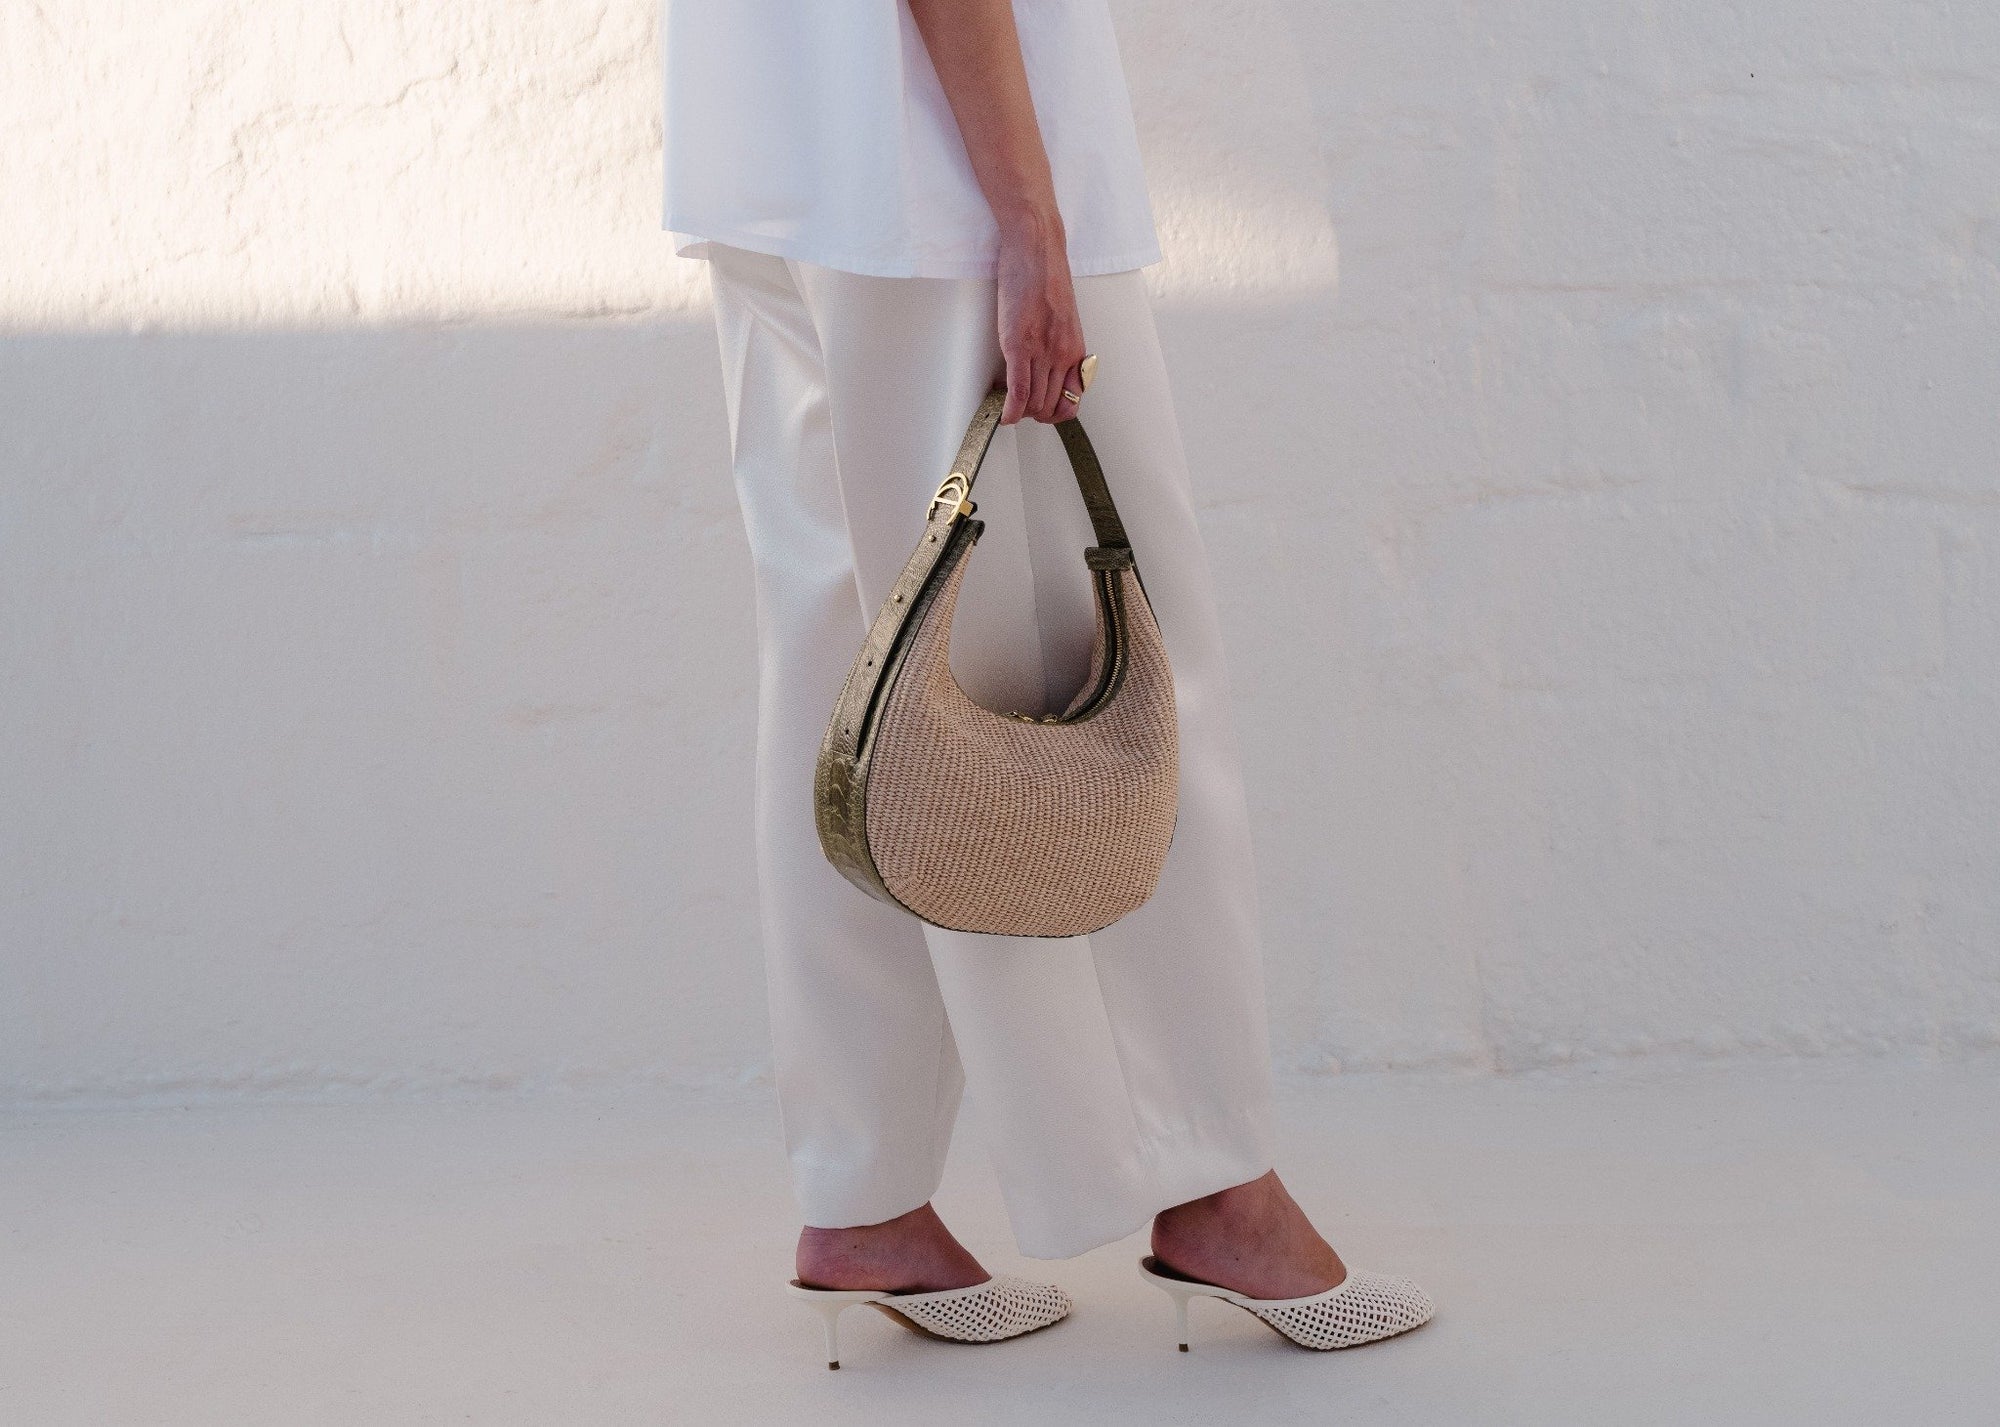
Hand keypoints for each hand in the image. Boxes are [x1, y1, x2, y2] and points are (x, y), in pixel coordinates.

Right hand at [995, 216, 1087, 424]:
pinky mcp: (1019, 344)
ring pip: (1034, 404)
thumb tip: (1048, 368)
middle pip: (1049, 407)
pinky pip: (1018, 391)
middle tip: (1016, 403)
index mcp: (1075, 351)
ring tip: (1006, 400)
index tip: (1039, 407)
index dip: (1053, 414)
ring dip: (1018, 412)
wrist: (1037, 250)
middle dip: (1032, 414)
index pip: (1071, 402)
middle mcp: (1063, 355)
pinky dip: (1010, 410)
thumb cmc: (1047, 277)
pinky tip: (1002, 415)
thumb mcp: (1064, 320)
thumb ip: (1060, 346)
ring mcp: (1042, 352)